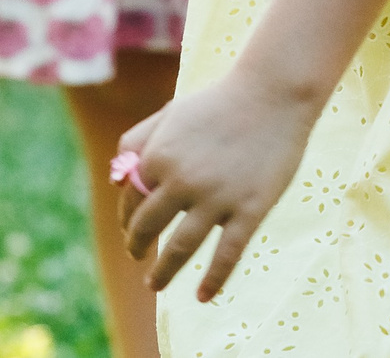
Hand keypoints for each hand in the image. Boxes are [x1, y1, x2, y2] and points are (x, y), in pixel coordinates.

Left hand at [119, 71, 322, 300]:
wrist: (272, 94)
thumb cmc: (218, 103)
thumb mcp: (170, 113)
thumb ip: (138, 141)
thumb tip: (117, 178)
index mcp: (158, 157)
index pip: (131, 201)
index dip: (128, 220)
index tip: (133, 231)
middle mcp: (181, 180)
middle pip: (148, 228)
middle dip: (138, 246)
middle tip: (139, 257)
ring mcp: (216, 198)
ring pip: (180, 248)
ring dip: (163, 272)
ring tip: (155, 284)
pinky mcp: (249, 210)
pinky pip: (226, 255)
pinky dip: (213, 280)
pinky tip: (204, 297)